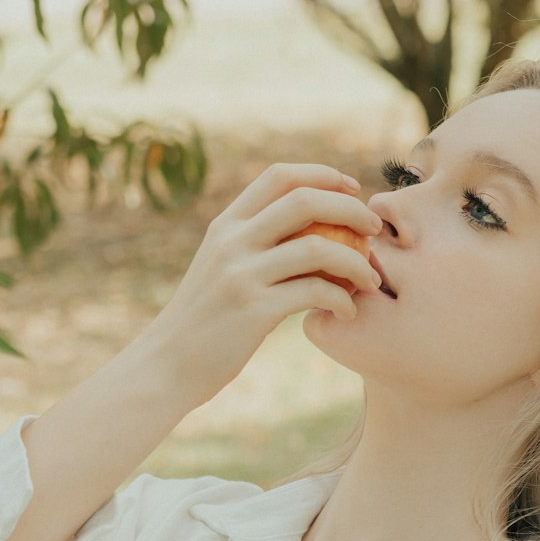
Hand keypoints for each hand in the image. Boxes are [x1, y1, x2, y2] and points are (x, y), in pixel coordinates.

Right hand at [143, 164, 382, 403]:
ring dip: (356, 261)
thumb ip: (251, 246)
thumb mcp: (217, 269)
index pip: (279, 176)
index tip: (351, 188)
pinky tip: (347, 311)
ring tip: (370, 279)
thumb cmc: (202, 323)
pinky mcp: (254, 310)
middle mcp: (232, 242)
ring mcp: (241, 275)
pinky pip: (314, 292)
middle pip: (305, 200)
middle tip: (374, 229)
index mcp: (224, 225)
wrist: (166, 366)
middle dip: (350, 209)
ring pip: (318, 247)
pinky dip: (341, 298)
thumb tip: (302, 232)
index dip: (322, 174)